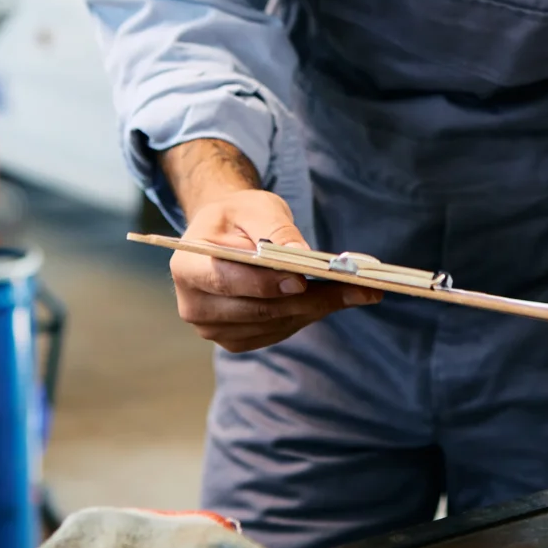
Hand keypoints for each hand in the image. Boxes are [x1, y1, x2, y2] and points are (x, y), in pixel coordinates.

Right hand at [155, 139, 376, 351]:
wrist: (226, 235)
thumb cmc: (239, 217)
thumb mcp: (255, 207)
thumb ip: (276, 229)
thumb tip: (301, 257)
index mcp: (187, 267)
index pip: (225, 281)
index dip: (263, 283)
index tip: (302, 279)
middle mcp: (194, 306)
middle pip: (257, 309)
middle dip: (309, 297)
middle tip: (356, 286)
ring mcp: (215, 330)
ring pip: (276, 323)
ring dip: (318, 308)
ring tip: (360, 291)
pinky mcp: (238, 340)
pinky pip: (280, 331)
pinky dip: (310, 314)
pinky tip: (336, 299)